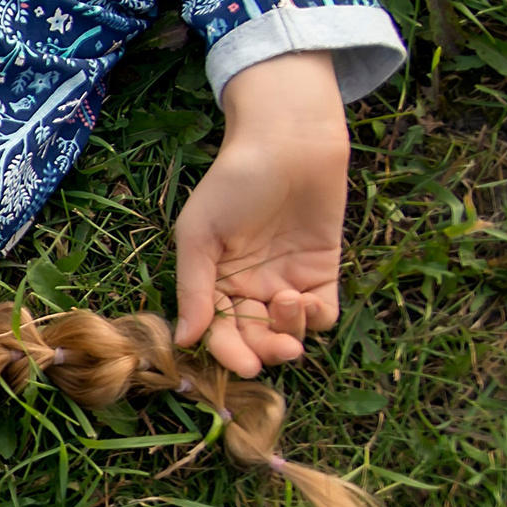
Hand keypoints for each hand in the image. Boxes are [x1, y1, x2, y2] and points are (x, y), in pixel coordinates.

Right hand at [172, 51, 347, 377]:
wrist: (288, 141)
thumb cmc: (234, 181)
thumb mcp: (199, 234)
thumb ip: (194, 289)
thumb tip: (184, 341)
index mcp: (213, 281)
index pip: (218, 331)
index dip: (228, 353)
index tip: (242, 365)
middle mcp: (248, 288)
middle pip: (255, 339)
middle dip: (264, 351)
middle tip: (276, 351)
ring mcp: (286, 281)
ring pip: (288, 333)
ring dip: (289, 333)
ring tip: (288, 305)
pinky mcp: (322, 272)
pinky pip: (322, 313)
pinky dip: (316, 318)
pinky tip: (307, 300)